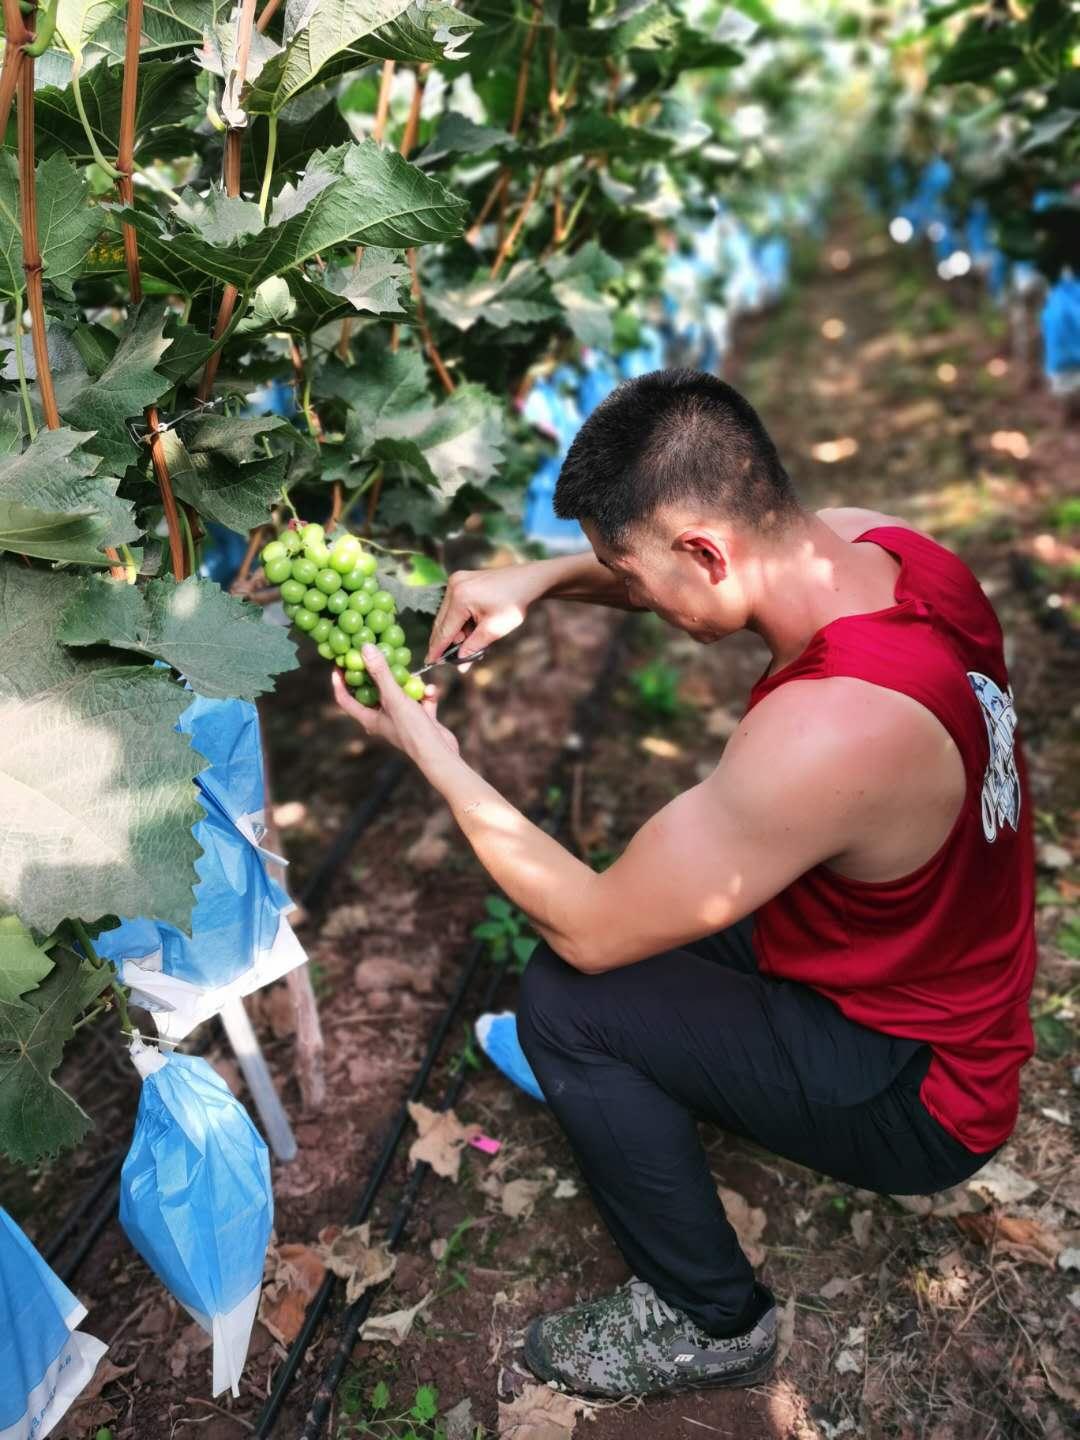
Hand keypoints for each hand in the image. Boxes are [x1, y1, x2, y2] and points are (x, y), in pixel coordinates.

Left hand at [332, 646, 459, 758]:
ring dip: (409, 683)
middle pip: (373, 692)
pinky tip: (431, 692)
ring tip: (414, 677)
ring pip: (399, 693)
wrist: (440, 754)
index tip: (338, 664)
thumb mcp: (394, 697)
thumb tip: (364, 648)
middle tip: (376, 655)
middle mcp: (382, 719)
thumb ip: (380, 673)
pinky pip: (419, 700)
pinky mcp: (419, 719)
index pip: (345, 699)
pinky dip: (425, 694)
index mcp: (369, 718)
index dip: (339, 682)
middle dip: (378, 674)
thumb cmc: (412, 729)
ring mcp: (401, 719)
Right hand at [426, 563, 549, 664]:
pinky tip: (466, 629)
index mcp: (460, 598)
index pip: (444, 629)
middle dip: (443, 641)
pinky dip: (457, 619)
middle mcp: (454, 585)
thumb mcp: (494, 629)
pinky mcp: (460, 579)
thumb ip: (474, 646)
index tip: (429, 662)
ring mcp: (456, 580)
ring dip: (452, 631)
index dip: (437, 648)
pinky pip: (452, 604)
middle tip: (443, 659)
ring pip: (446, 613)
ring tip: (464, 643)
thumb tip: (459, 663)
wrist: (527, 580)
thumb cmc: (514, 603)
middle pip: (441, 621)